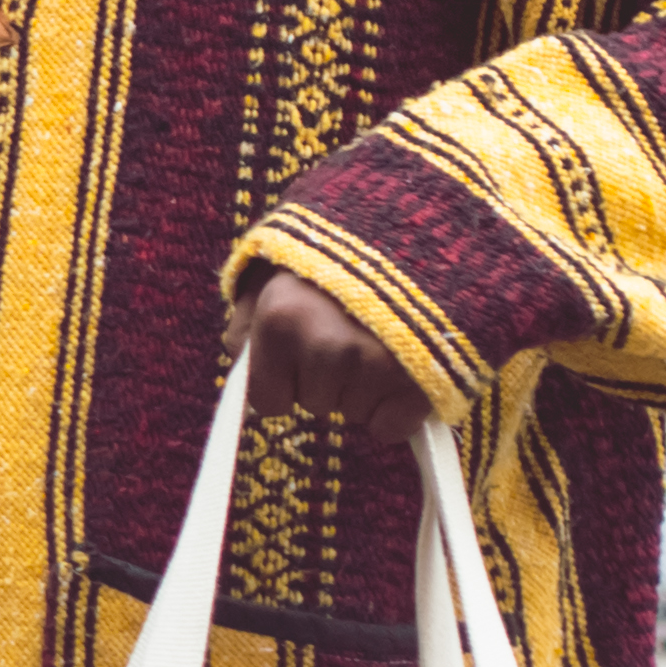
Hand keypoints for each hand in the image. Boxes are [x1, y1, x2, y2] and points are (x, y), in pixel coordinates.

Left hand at [228, 267, 423, 425]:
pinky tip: (402, 370)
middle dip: (326, 380)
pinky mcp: (421, 384)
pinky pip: (390, 429)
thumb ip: (247, 323)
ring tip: (378, 341)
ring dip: (362, 390)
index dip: (283, 384)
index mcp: (280, 321)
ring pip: (353, 415)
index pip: (267, 402)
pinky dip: (396, 410)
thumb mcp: (273, 273)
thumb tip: (241, 373)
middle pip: (314, 406)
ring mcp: (376, 366)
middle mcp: (325, 347)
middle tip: (348, 335)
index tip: (299, 359)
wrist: (424, 238)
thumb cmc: (334, 257)